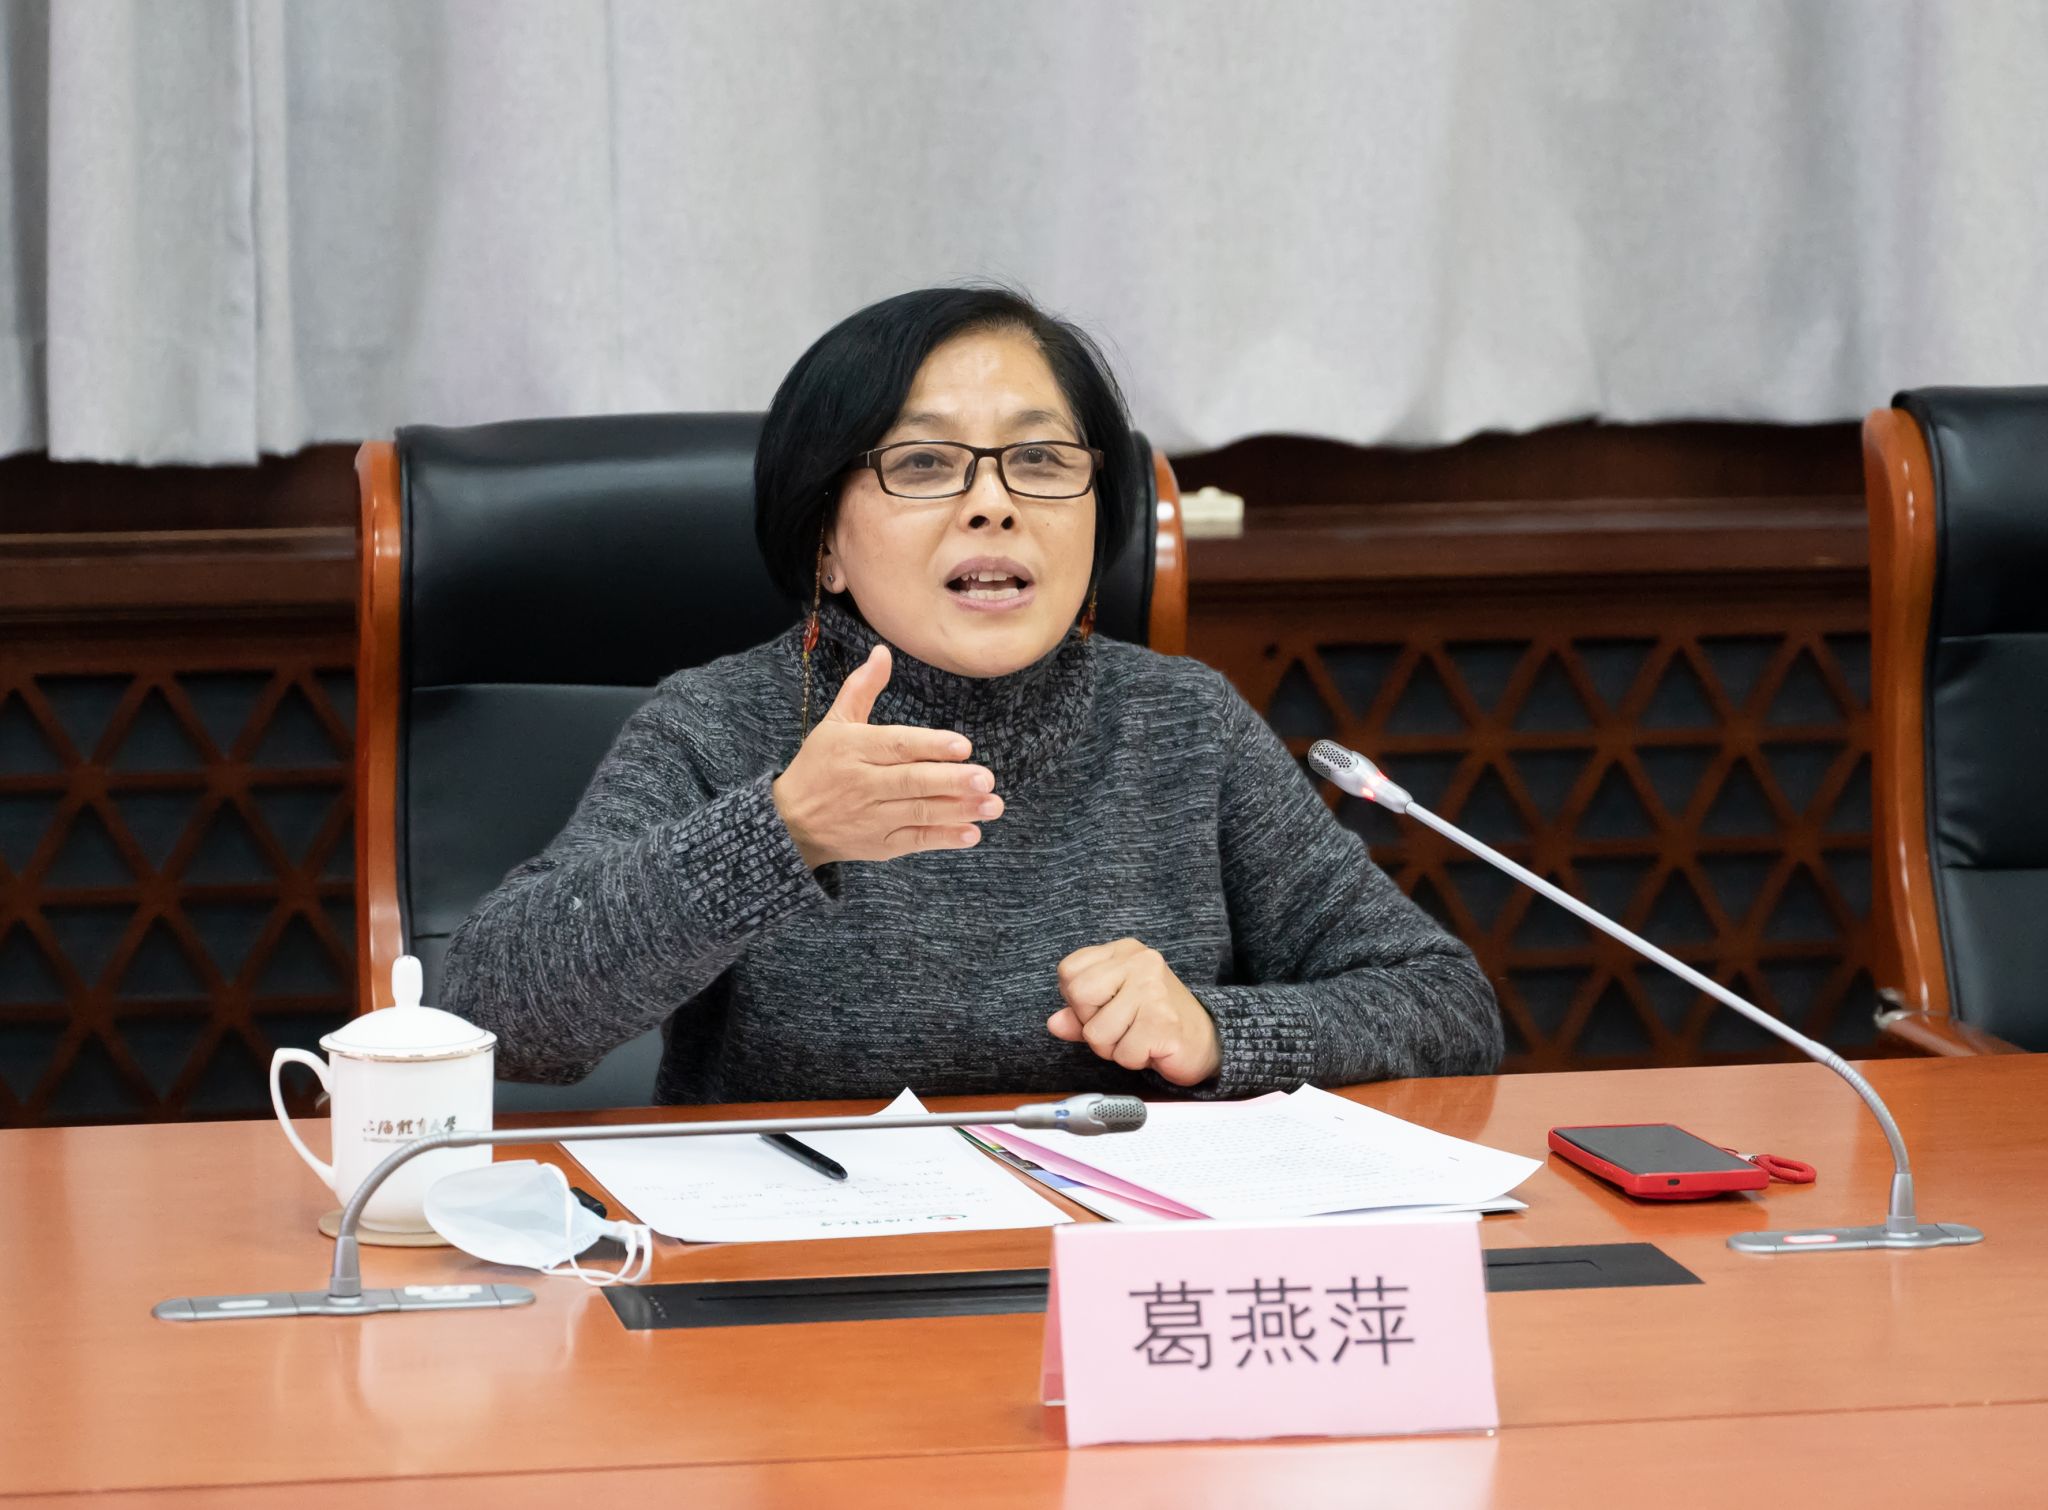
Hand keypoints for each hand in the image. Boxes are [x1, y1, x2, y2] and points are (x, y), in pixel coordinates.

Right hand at [771, 644, 1001, 867]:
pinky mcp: (879, 845)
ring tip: (992, 804)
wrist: (789, 823)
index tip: (963, 746)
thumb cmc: (818, 767)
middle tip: (986, 778)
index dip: (930, 745)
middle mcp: (864, 784)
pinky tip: (972, 833)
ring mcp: (872, 817)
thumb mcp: (834, 724)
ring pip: (919, 812)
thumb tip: (883, 652)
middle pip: (912, 781)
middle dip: (952, 781)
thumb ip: (862, 688)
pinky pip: (915, 841)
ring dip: (958, 809)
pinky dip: (943, 838)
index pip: (896, 745)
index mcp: (855, 749)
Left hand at [1046, 938, 1220, 1086]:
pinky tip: (1152, 1048)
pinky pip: (1123, 1053)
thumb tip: (1054, 1023)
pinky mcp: (1163, 1022)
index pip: (1069, 971)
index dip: (1079, 1001)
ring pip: (1097, 1032)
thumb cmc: (1155, 1020)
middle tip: (1122, 1027)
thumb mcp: (1113, 1009)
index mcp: (1123, 951)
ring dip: (1114, 1047)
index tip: (1105, 1007)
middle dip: (1093, 1025)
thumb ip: (1080, 1015)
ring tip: (1138, 1037)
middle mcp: (1140, 962)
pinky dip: (1133, 1059)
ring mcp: (1153, 990)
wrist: (1207, 1039)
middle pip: (1079, 995)